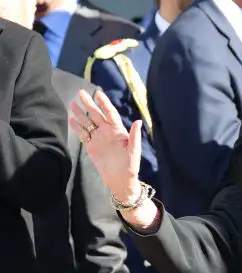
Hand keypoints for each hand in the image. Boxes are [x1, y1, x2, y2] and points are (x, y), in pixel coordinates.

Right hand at [68, 88, 141, 204]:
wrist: (120, 180)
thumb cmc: (130, 166)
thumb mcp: (134, 151)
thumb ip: (135, 136)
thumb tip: (138, 121)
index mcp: (118, 131)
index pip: (110, 113)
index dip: (104, 103)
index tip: (98, 93)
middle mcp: (107, 132)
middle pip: (96, 115)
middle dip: (89, 104)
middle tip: (80, 93)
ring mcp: (98, 138)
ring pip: (88, 123)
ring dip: (80, 114)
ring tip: (72, 104)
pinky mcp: (91, 147)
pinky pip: (83, 135)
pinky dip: (77, 127)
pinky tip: (71, 120)